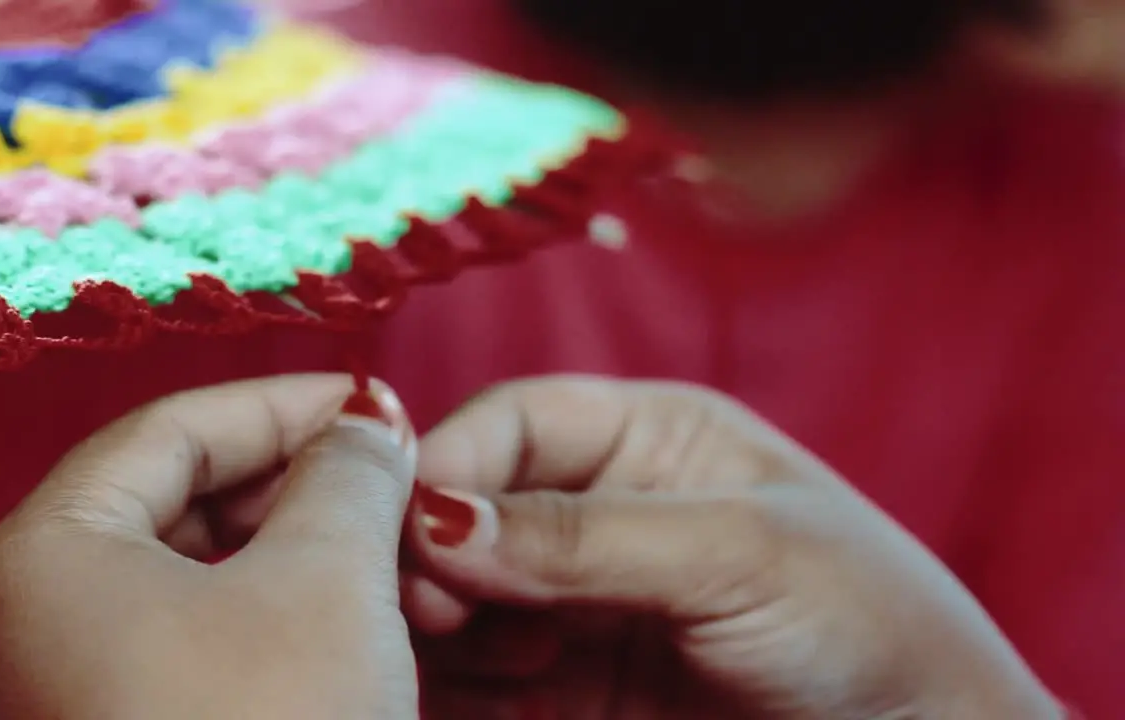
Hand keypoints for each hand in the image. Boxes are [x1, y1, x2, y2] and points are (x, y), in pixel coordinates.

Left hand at [0, 375, 419, 719]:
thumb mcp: (324, 582)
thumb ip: (347, 474)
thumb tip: (365, 420)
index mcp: (47, 553)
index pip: (172, 426)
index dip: (286, 403)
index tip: (375, 402)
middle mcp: (37, 616)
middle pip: (181, 499)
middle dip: (300, 482)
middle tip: (395, 479)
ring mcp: (72, 686)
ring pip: (199, 576)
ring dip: (301, 551)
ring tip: (394, 554)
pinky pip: (200, 644)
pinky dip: (278, 618)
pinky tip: (358, 624)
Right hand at [404, 377, 1060, 718]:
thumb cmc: (868, 622)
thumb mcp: (737, 554)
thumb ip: (587, 537)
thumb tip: (439, 518)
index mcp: (651, 438)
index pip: (518, 424)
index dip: (453, 461)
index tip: (410, 522)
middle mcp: (605, 511)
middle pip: (476, 511)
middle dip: (437, 552)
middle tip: (423, 607)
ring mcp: (586, 603)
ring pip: (468, 597)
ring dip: (438, 627)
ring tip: (434, 660)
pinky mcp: (575, 687)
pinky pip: (487, 676)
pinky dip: (456, 687)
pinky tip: (447, 699)